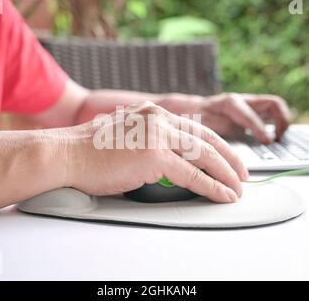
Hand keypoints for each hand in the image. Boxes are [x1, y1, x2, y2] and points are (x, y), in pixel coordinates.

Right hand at [63, 102, 248, 202]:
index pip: (195, 127)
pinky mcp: (154, 155)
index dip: (217, 144)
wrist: (66, 154)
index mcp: (153, 113)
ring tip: (238, 188)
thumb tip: (164, 156)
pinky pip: (192, 174)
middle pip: (207, 138)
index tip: (228, 158)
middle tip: (242, 173)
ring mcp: (157, 135)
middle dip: (230, 158)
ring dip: (226, 174)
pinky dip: (212, 187)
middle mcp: (158, 118)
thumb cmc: (89, 150)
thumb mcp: (125, 134)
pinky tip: (223, 195)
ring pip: (205, 155)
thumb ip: (148, 139)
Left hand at [199, 93, 291, 143]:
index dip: (259, 128)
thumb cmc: (195, 120)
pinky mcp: (253, 113)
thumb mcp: (200, 128)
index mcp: (228, 103)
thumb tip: (225, 153)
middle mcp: (243, 101)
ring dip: (283, 123)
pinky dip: (278, 127)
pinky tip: (274, 141)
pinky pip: (272, 116)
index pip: (249, 114)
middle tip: (278, 140)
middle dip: (281, 121)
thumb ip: (212, 137)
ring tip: (280, 141)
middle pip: (273, 104)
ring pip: (276, 108)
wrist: (193, 110)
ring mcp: (250, 105)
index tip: (267, 142)